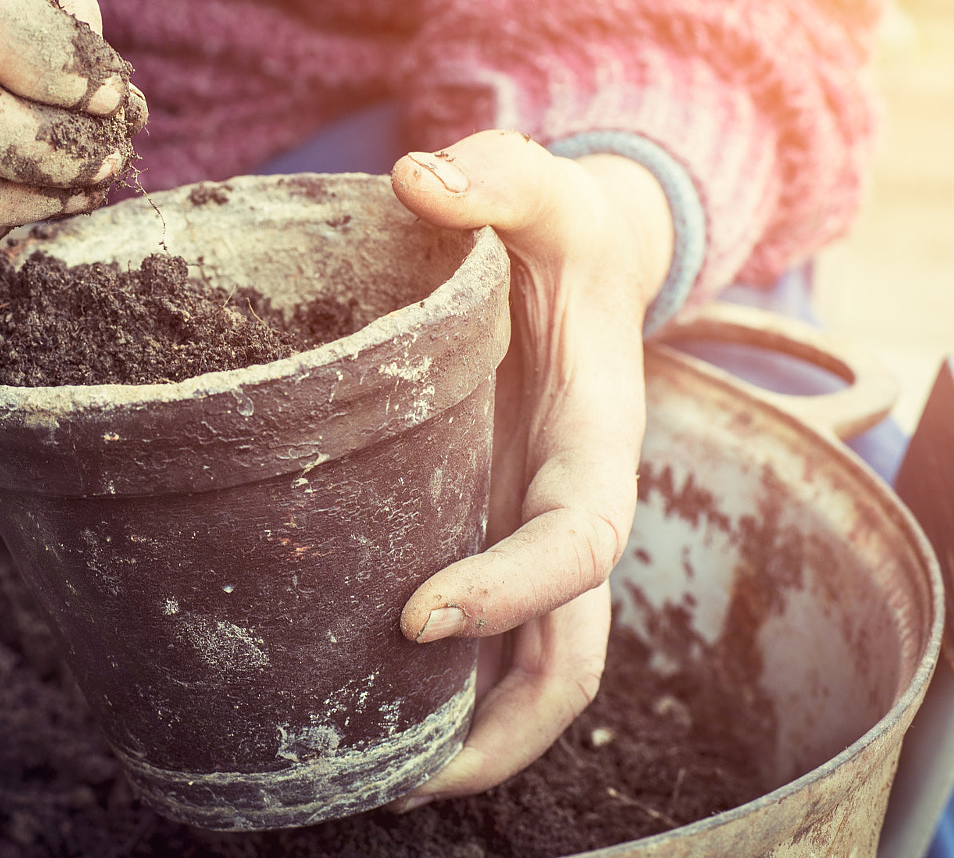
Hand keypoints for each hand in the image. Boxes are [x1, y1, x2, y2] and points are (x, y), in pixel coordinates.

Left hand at [385, 130, 673, 804]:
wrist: (576, 262)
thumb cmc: (558, 230)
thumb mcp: (540, 189)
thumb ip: (494, 178)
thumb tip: (419, 177)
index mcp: (594, 441)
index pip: (581, 542)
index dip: (516, 588)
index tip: (418, 614)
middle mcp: (569, 506)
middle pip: (569, 655)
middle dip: (499, 728)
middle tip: (393, 773)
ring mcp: (529, 530)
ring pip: (531, 671)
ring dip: (468, 738)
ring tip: (364, 777)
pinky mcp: (488, 530)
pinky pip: (485, 637)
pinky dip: (441, 688)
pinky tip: (359, 704)